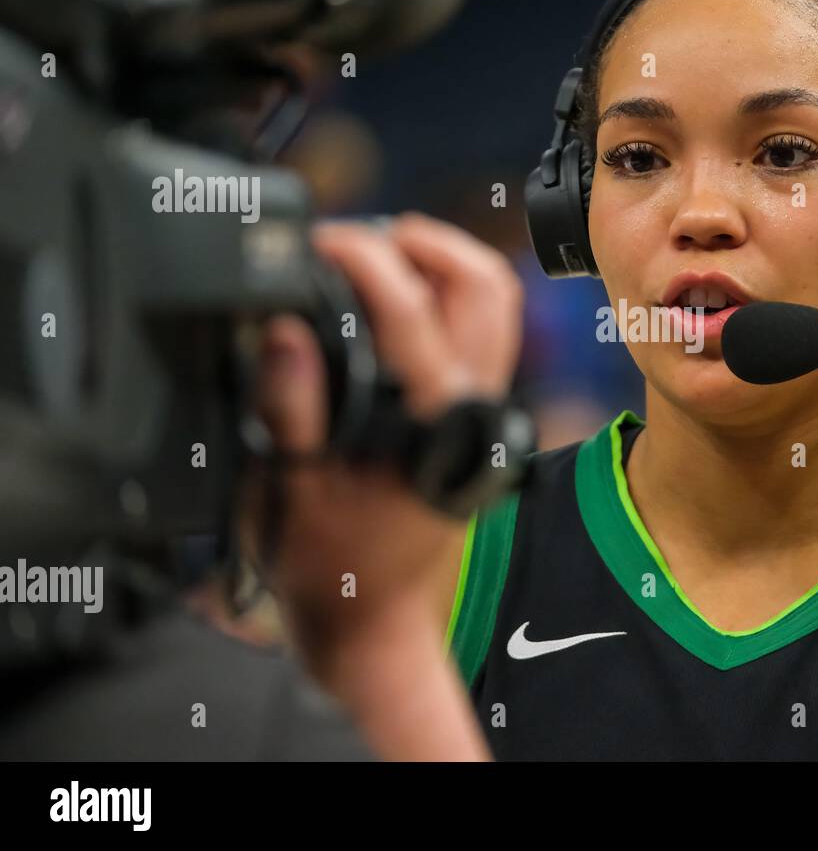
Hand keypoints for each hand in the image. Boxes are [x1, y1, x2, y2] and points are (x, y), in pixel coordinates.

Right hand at [246, 213, 522, 758]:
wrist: (372, 617)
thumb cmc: (327, 562)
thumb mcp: (287, 491)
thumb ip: (290, 408)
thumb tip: (284, 329)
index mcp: (434, 423)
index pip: (412, 311)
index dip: (360, 258)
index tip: (315, 241)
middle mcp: (475, 406)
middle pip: (484, 285)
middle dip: (420, 242)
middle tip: (356, 239)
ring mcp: (485, 406)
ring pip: (494, 302)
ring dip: (442, 261)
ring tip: (375, 255)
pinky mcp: (479, 411)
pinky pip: (481, 331)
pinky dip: (445, 295)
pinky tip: (391, 298)